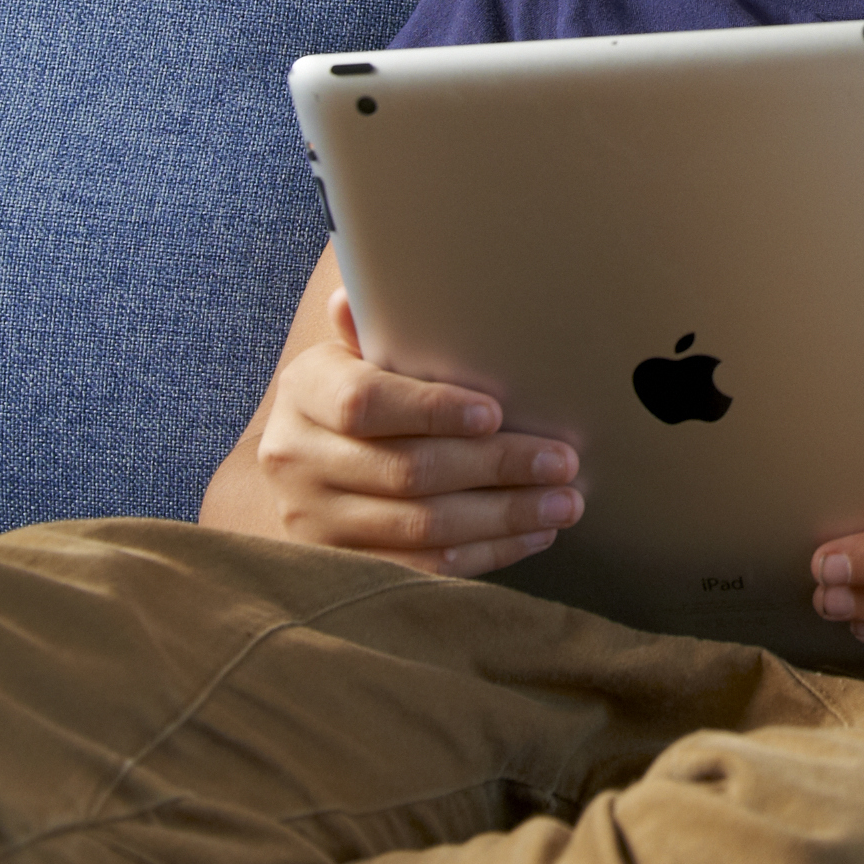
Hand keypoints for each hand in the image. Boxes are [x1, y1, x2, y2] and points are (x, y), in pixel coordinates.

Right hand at [238, 289, 585, 577]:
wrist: (298, 471)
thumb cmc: (347, 396)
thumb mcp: (353, 354)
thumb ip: (372, 329)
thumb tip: (357, 293)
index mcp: (306, 392)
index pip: (365, 404)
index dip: (432, 409)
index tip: (496, 413)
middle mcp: (299, 461)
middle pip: (408, 471)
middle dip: (497, 467)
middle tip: (562, 461)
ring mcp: (316, 522)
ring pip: (422, 528)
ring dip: (505, 517)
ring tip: (565, 502)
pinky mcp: (345, 568)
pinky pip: (425, 569)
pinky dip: (487, 554)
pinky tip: (533, 534)